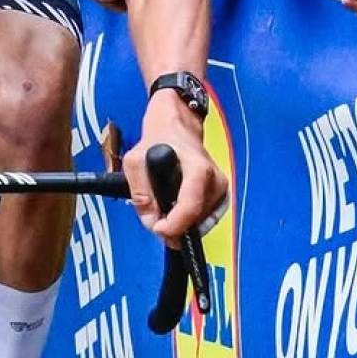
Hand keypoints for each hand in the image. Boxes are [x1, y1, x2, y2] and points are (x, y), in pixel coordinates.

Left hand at [124, 93, 228, 243]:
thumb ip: (140, 193)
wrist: (176, 127)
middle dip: (175, 227)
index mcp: (198, 169)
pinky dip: (190, 220)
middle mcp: (215, 180)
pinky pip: (206, 218)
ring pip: (201, 222)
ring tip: (163, 211)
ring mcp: (220, 188)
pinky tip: (176, 210)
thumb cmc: (159, 140)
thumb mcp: (135, 161)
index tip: (158, 229)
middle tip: (156, 223)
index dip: (174, 225)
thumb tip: (151, 221)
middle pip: (197, 219)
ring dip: (181, 224)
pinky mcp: (221, 194)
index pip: (190, 207)